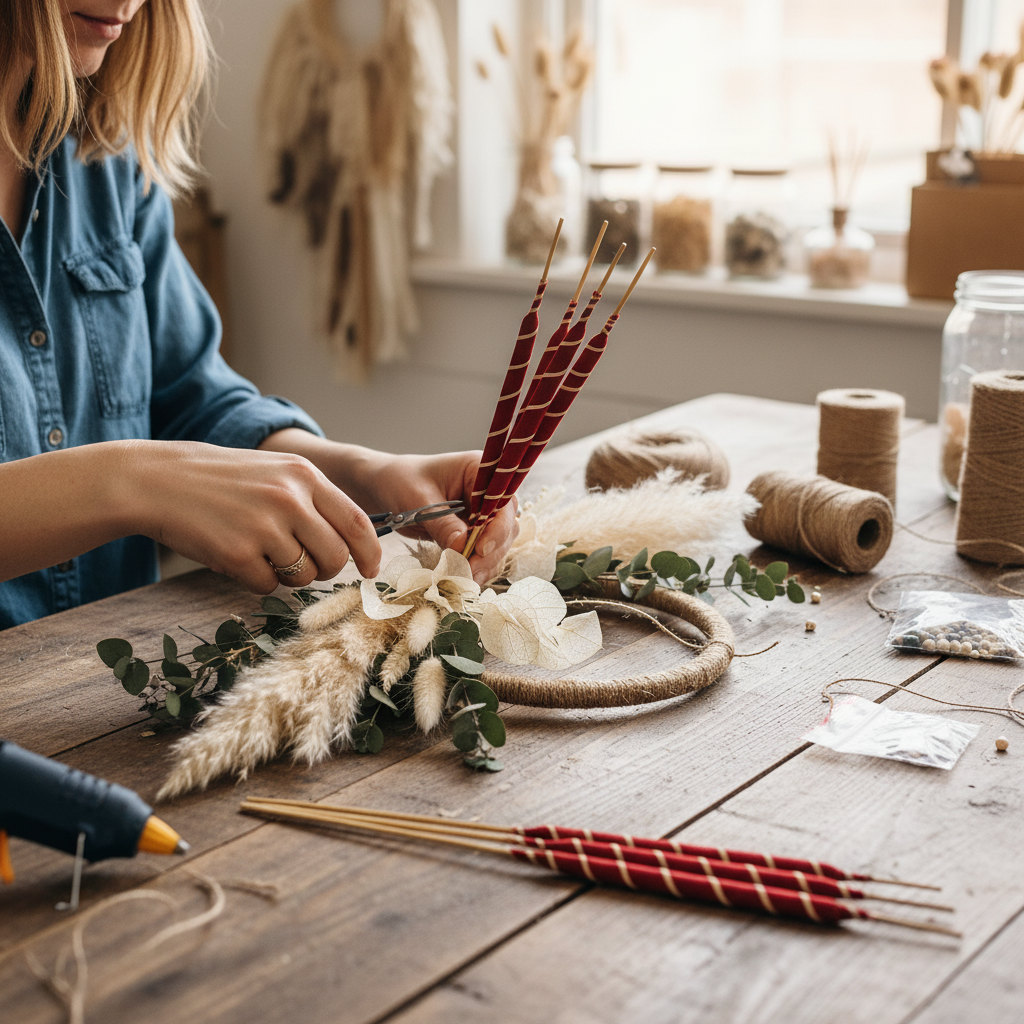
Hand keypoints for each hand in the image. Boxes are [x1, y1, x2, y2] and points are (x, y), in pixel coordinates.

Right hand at [127, 440, 381, 592]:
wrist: (157, 481)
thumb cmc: (220, 480)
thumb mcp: (275, 472)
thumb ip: (313, 500)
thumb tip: (353, 541)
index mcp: (305, 476)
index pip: (358, 522)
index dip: (369, 552)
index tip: (369, 568)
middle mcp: (291, 499)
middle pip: (336, 557)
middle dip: (325, 569)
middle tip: (302, 563)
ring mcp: (265, 527)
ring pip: (304, 576)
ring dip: (288, 575)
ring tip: (261, 551)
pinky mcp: (238, 554)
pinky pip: (267, 586)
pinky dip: (256, 580)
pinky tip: (236, 556)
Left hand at [359, 451, 519, 584]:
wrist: (383, 486)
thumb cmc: (400, 481)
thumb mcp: (419, 501)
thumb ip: (443, 524)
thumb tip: (463, 548)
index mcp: (480, 471)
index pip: (502, 502)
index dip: (497, 527)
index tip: (480, 550)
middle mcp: (488, 492)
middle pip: (505, 525)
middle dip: (490, 551)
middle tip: (468, 572)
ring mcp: (482, 512)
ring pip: (498, 542)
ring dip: (485, 563)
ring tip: (463, 579)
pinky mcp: (473, 530)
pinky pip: (483, 552)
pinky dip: (476, 566)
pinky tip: (461, 577)